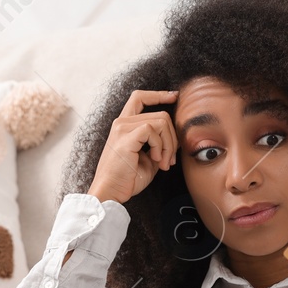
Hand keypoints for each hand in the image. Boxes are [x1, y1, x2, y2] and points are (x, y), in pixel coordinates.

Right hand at [86, 89, 179, 204]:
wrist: (111, 192)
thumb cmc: (127, 179)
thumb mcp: (148, 158)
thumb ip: (159, 144)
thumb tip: (176, 139)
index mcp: (124, 126)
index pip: (140, 98)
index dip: (159, 95)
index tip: (174, 97)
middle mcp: (121, 123)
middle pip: (160, 114)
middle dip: (173, 137)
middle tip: (170, 160)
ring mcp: (122, 128)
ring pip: (161, 121)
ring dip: (168, 145)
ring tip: (163, 163)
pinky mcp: (126, 137)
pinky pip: (153, 130)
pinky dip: (160, 146)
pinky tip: (156, 160)